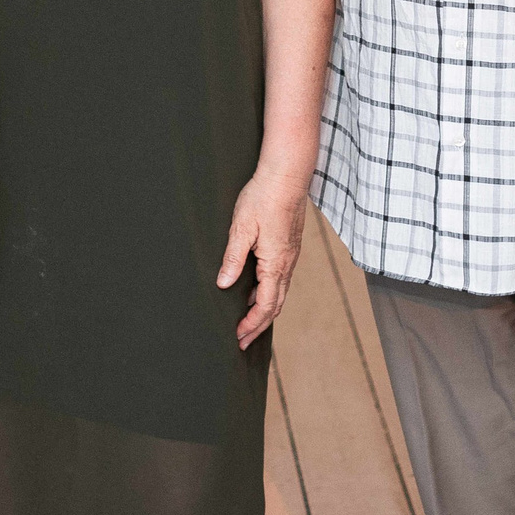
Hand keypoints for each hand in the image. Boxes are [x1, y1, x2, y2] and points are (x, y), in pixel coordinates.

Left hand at [220, 165, 308, 349]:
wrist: (287, 174)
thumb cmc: (264, 197)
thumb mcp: (241, 228)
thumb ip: (233, 258)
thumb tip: (224, 284)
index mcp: (276, 263)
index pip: (265, 305)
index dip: (252, 324)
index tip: (239, 337)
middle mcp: (287, 263)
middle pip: (275, 305)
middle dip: (259, 325)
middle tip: (243, 340)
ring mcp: (291, 255)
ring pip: (279, 292)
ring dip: (264, 309)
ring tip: (247, 320)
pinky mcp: (289, 246)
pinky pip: (280, 278)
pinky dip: (268, 292)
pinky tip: (255, 290)